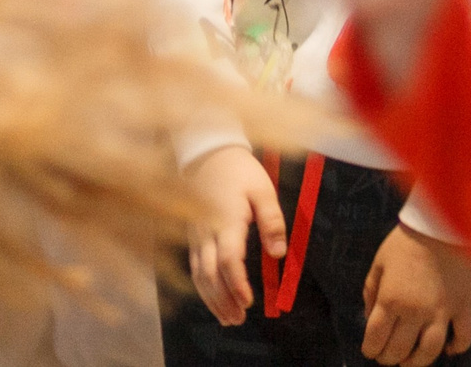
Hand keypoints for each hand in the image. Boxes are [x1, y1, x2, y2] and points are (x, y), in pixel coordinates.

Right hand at [184, 145, 285, 326]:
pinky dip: (202, 287)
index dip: (237, 284)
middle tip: (238, 320)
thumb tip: (279, 253)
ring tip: (227, 318)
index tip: (249, 302)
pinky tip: (213, 298)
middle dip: (223, 300)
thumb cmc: (239, 171)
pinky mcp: (191, 235)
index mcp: (226, 221)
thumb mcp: (263, 190)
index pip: (229, 260)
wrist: (208, 152)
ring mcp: (195, 235)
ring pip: (198, 274)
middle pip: (210, 275)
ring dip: (211, 299)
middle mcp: (206, 232)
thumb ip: (272, 221)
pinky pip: (194, 267)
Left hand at [362, 223, 470, 364]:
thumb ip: (371, 293)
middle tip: (387, 357)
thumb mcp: (379, 263)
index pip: (376, 339)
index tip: (370, 350)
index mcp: (391, 300)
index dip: (370, 350)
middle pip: (399, 350)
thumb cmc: (405, 242)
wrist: (440, 223)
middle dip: (389, 358)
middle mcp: (415, 312)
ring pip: (429, 352)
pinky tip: (449, 349)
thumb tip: (370, 318)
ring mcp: (442, 312)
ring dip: (417, 362)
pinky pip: (464, 336)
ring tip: (410, 361)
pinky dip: (457, 347)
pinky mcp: (464, 306)